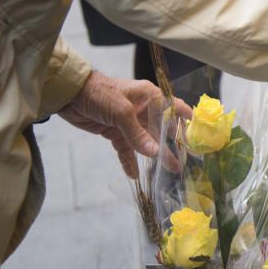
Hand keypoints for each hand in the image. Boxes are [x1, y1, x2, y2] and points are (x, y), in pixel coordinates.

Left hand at [58, 71, 190, 177]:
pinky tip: (135, 175)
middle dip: (174, 145)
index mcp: (150, 97)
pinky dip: (130, 162)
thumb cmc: (99, 93)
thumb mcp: (121, 111)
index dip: (188, 122)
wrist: (68, 94)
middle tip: (187, 160)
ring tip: (168, 172)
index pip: (175, 108)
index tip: (200, 137)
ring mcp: (129, 122)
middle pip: (163, 129)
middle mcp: (143, 109)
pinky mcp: (115, 132)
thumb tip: (155, 153)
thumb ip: (138, 134)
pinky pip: (126, 149)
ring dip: (156, 156)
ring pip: (146, 142)